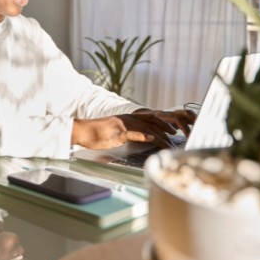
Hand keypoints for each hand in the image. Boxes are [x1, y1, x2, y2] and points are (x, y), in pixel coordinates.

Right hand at [71, 109, 196, 149]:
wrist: (83, 131)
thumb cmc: (97, 134)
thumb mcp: (116, 134)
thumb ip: (129, 134)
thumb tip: (140, 139)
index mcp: (128, 119)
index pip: (149, 119)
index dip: (162, 123)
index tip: (172, 129)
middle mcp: (128, 119)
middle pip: (152, 121)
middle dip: (166, 127)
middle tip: (176, 133)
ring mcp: (123, 124)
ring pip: (146, 127)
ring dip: (160, 134)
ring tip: (169, 141)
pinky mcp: (118, 131)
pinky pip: (134, 133)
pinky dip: (144, 136)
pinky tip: (151, 139)